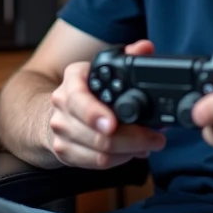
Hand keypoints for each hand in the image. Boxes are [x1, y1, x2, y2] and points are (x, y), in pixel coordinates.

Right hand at [48, 39, 166, 168]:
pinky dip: (118, 160)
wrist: (56, 109)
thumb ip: (128, 55)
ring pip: (99, 153)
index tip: (113, 124)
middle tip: (155, 138)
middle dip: (132, 139)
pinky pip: (96, 163)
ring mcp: (61, 130)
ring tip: (148, 144)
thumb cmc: (87, 90)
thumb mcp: (104, 68)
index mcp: (72, 80)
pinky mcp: (64, 152)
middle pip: (97, 133)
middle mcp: (62, 105)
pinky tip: (130, 152)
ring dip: (129, 151)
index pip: (79, 98)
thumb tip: (146, 48)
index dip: (96, 114)